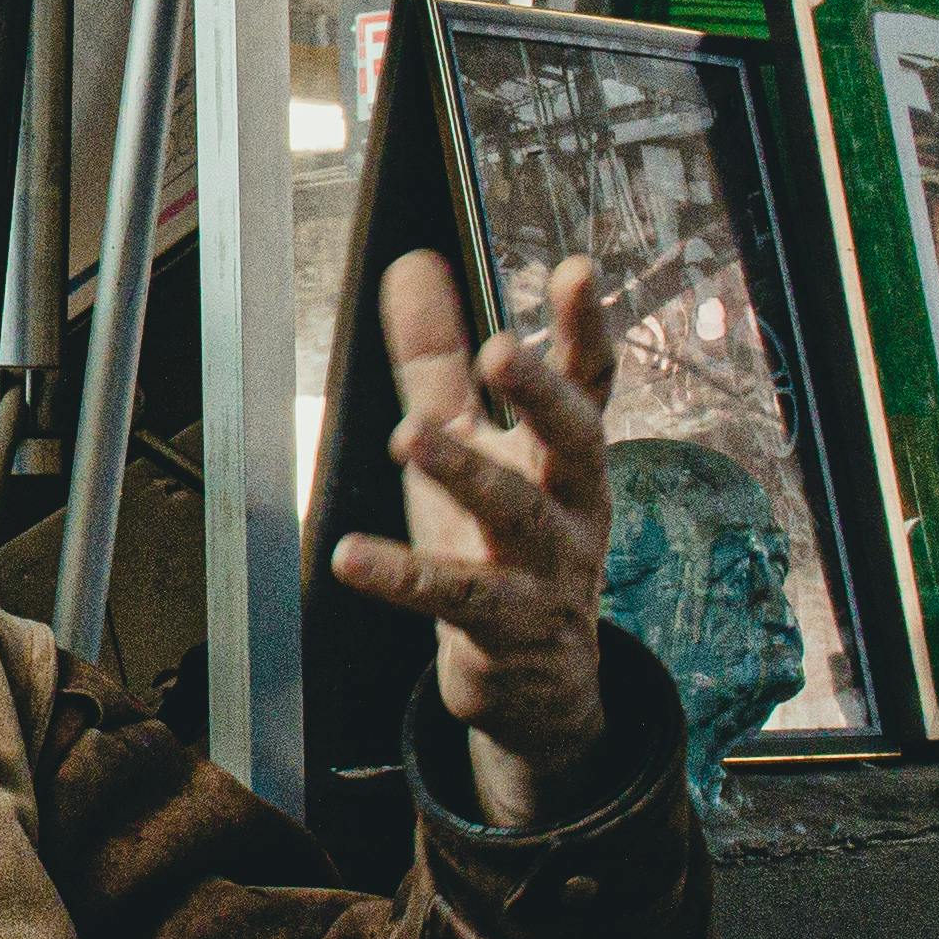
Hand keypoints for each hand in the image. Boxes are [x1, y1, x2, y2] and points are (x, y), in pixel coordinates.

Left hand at [325, 251, 619, 827]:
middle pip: (573, 441)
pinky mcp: (506, 628)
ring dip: (467, 473)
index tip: (574, 270)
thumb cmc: (497, 543)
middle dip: (541, 393)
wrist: (533, 675)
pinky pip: (454, 598)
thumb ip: (436, 359)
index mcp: (564, 456)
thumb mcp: (468, 442)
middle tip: (501, 350)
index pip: (588, 383)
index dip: (584, 328)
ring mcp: (545, 571)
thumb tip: (414, 262)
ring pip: (514, 516)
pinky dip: (402, 576)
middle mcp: (570, 507)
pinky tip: (350, 557)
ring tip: (411, 435)